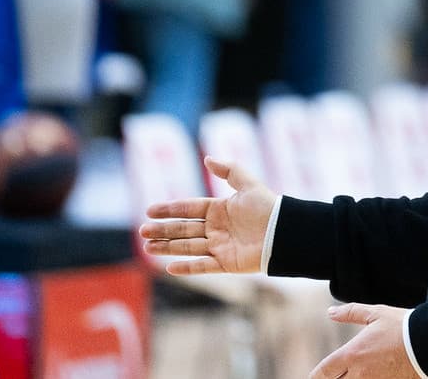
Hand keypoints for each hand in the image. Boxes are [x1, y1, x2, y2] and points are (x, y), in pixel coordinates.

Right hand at [139, 157, 277, 274]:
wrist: (284, 231)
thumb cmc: (268, 206)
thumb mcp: (248, 184)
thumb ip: (229, 170)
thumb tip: (207, 158)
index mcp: (219, 209)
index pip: (188, 208)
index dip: (169, 209)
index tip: (150, 210)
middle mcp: (216, 228)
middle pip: (183, 229)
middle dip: (163, 230)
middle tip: (142, 231)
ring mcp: (219, 247)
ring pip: (187, 247)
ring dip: (168, 248)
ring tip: (147, 248)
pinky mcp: (226, 263)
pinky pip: (202, 266)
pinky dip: (187, 268)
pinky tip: (169, 268)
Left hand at [310, 304, 418, 378]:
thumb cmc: (402, 326)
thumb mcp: (375, 314)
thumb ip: (351, 313)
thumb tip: (330, 312)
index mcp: (352, 354)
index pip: (324, 371)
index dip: (316, 375)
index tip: (315, 376)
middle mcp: (359, 374)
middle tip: (334, 374)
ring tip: (351, 374)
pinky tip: (369, 376)